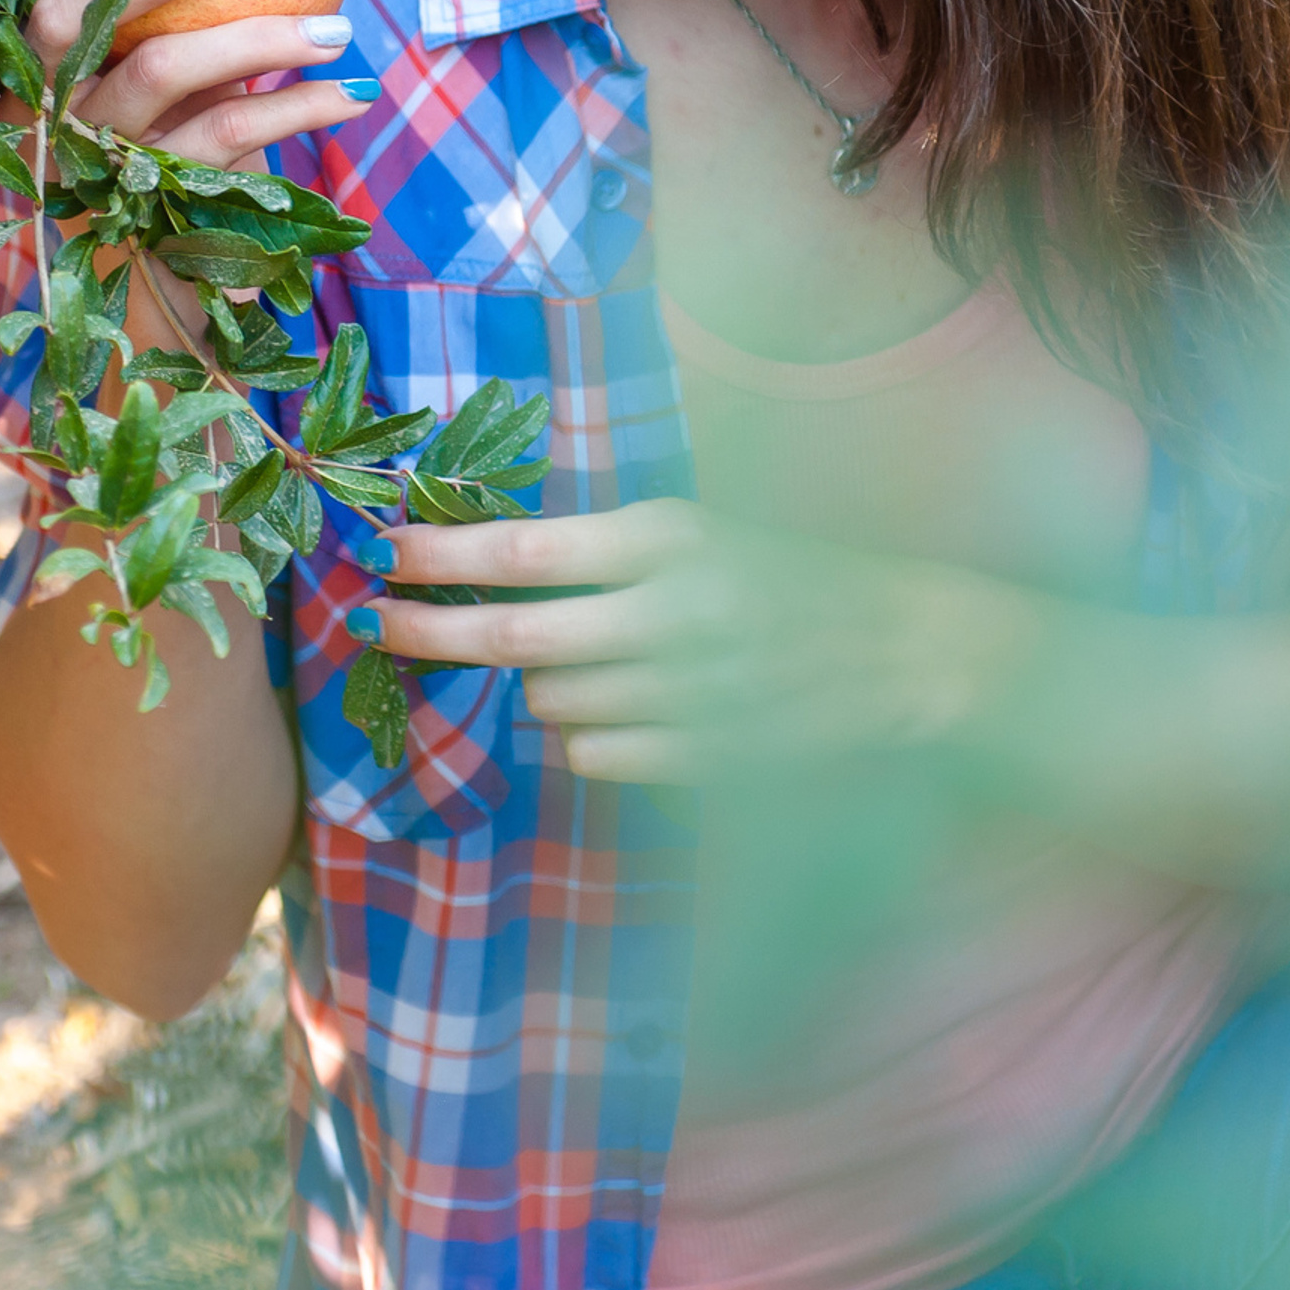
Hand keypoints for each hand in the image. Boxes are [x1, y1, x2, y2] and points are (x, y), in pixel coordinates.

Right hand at [19, 0, 374, 176]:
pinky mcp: (142, 209)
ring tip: (339, 31)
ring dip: (262, 39)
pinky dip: (296, 107)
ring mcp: (84, 161)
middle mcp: (39, 110)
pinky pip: (225, 133)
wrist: (162, 300)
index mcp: (28, 68)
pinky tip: (350, 95)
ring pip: (163, 70)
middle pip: (72, 18)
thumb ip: (181, 16)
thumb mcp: (169, 87)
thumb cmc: (171, 166)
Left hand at [351, 500, 1047, 783]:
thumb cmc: (788, 574)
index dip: (437, 555)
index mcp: (671, 538)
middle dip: (431, 631)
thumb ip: (604, 553)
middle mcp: (673, 612)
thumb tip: (482, 565)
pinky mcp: (708, 755)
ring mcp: (692, 693)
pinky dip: (589, 738)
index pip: (522, 549)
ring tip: (585, 661)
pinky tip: (624, 711)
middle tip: (376, 624)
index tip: (376, 553)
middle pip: (516, 635)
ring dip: (540, 686)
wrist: (912, 649)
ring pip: (554, 701)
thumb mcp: (701, 533)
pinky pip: (599, 756)